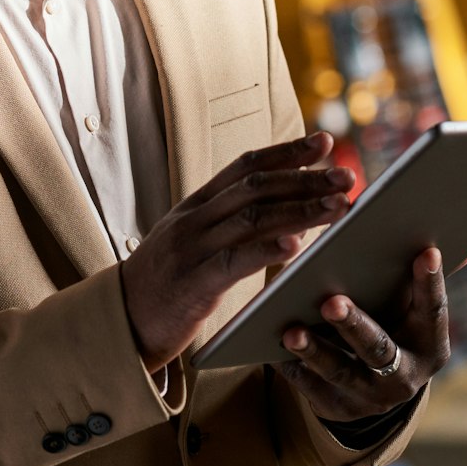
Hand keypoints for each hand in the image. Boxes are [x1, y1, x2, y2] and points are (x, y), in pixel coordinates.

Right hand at [121, 133, 350, 369]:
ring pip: (253, 217)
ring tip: (340, 206)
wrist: (118, 323)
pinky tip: (297, 244)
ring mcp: (192, 247)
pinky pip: (235, 259)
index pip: (245, 166)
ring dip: (302, 209)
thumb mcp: (192, 246)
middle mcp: (194, 218)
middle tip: (348, 174)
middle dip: (307, 178)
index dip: (287, 152)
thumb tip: (288, 221)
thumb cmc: (163, 289)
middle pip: (257, 186)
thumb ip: (230, 229)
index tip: (325, 142)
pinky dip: (268, 248)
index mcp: (194, 206)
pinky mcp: (193, 281)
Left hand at [273, 246, 451, 421]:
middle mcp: (406, 377)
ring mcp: (371, 397)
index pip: (433, 311)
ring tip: (290, 331)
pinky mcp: (338, 409)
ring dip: (314, 351)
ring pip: (340, 372)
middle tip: (331, 301)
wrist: (376, 385)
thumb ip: (413, 275)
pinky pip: (311, 389)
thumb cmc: (391, 322)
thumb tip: (433, 233)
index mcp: (431, 344)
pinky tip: (273, 349)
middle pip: (378, 348)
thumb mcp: (408, 305)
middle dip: (354, 325)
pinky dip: (293, 368)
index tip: (426, 252)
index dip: (431, 283)